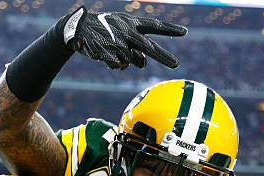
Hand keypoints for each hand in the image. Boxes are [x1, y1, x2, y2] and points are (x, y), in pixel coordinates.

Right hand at [62, 6, 186, 69]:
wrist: (79, 29)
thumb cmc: (104, 30)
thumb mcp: (121, 32)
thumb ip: (135, 46)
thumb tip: (143, 64)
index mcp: (132, 23)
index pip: (154, 25)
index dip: (169, 29)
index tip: (185, 32)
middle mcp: (127, 31)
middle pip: (149, 47)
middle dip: (164, 57)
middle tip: (176, 65)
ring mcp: (117, 42)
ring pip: (131, 61)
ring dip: (125, 61)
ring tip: (112, 50)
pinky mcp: (107, 52)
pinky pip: (117, 65)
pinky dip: (113, 63)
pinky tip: (105, 54)